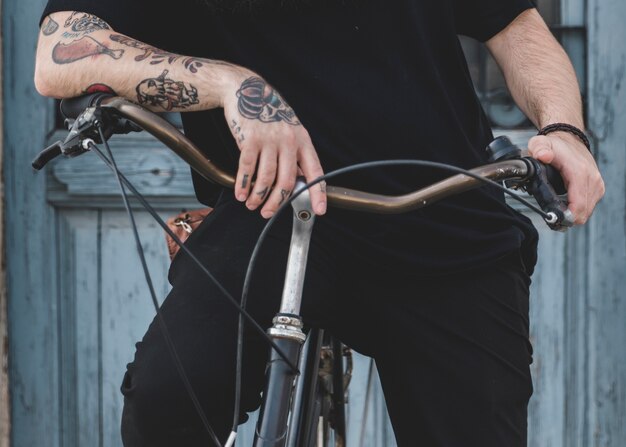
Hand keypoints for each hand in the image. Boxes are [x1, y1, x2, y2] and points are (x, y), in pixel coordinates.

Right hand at [221, 72, 325, 218]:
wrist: (247, 90)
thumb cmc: (270, 114)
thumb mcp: (290, 131)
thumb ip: (295, 155)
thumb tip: (299, 182)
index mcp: (303, 141)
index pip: (315, 171)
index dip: (318, 193)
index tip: (320, 210)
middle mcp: (289, 141)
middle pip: (287, 181)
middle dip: (277, 203)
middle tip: (268, 213)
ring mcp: (269, 140)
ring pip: (266, 179)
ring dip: (258, 197)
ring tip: (252, 204)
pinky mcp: (249, 139)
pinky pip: (247, 169)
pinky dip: (243, 185)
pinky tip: (241, 193)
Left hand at [528, 132, 604, 224]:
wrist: (570, 140)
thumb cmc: (555, 145)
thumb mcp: (541, 143)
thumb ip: (539, 148)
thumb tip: (543, 156)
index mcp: (579, 172)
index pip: (578, 204)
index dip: (566, 216)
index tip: (554, 219)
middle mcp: (592, 179)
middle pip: (583, 212)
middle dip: (567, 218)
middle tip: (552, 217)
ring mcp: (597, 184)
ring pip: (586, 211)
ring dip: (572, 215)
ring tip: (557, 211)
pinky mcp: (598, 188)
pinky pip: (589, 206)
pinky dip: (578, 210)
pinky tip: (566, 206)